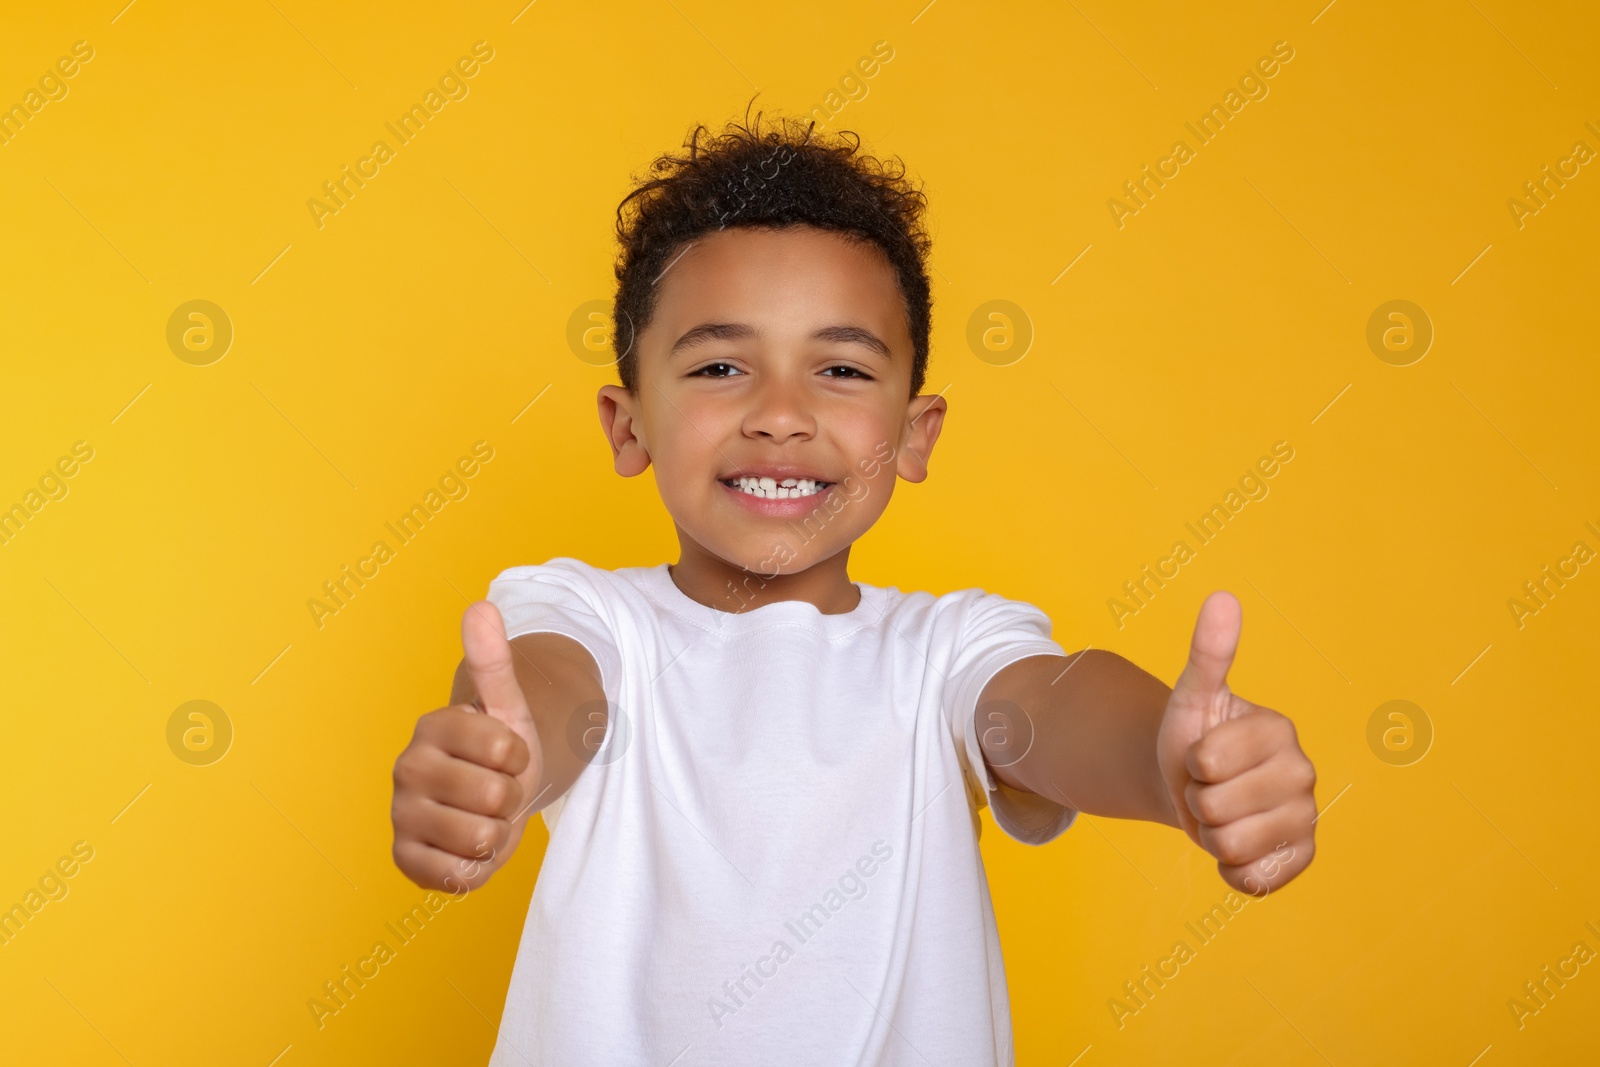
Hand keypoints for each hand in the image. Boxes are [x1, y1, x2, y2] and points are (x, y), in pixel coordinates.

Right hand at [391, 600, 542, 891]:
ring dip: (497, 833)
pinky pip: (459, 874)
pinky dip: (477, 866)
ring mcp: (402, 815)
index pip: (506, 750)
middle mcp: (406, 769)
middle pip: (496, 798)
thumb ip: (493, 660)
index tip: (505, 754)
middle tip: (495, 789)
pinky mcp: (405, 859)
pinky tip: (466, 846)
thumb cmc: (500, 750)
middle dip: (510, 798)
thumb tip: (481, 607)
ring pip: (481, 838)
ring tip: (483, 815)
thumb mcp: (507, 706)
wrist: (489, 797)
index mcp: (432, 727)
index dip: (520, 758)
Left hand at [1155, 591, 1316, 894]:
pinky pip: (1252, 880)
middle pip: (1217, 807)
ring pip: (1230, 845)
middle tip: (1209, 787)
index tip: (1203, 753)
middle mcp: (1304, 774)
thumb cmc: (1194, 736)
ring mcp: (1306, 818)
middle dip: (1198, 800)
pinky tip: (1237, 846)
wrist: (1197, 787)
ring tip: (1221, 812)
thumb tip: (1223, 597)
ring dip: (1211, 835)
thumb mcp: (1192, 695)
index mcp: (1279, 731)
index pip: (1208, 761)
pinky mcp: (1302, 858)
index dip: (1191, 762)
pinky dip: (1231, 869)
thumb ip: (1208, 650)